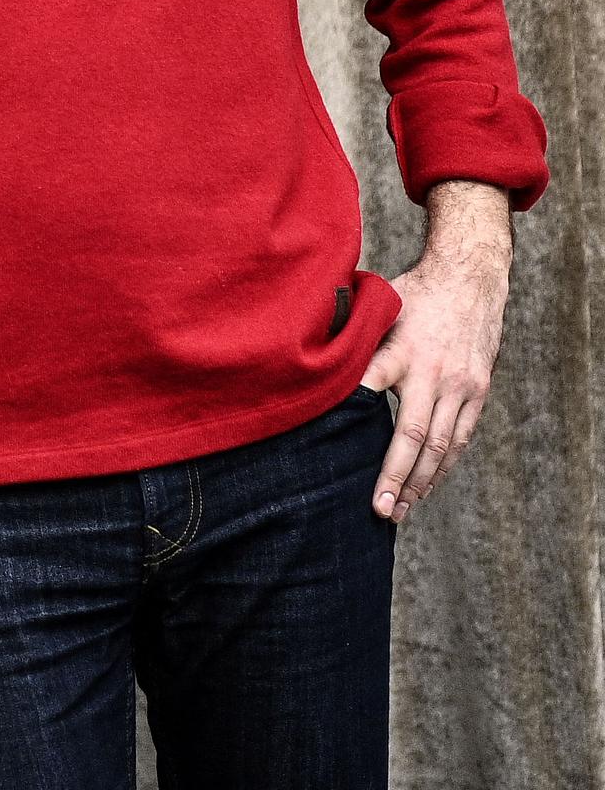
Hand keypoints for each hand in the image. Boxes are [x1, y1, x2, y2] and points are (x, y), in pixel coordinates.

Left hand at [361, 214, 510, 522]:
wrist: (471, 279)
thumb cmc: (414, 293)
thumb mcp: (380, 307)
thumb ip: (355, 336)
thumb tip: (312, 357)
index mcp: (401, 349)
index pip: (373, 385)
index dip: (355, 415)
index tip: (339, 450)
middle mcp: (434, 372)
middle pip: (414, 434)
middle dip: (397, 476)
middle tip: (381, 510)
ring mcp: (461, 386)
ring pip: (441, 445)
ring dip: (422, 482)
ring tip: (402, 510)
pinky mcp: (478, 393)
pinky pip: (460, 438)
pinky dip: (443, 466)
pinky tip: (428, 486)